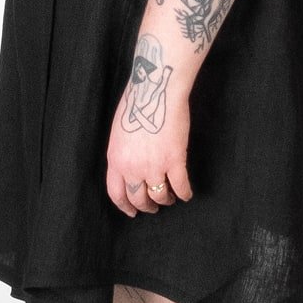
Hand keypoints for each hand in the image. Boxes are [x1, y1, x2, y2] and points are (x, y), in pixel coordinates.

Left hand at [105, 54, 194, 216]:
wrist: (155, 91)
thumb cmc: (136, 104)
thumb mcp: (119, 133)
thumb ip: (122, 153)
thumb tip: (129, 165)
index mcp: (116, 159)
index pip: (116, 193)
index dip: (125, 206)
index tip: (132, 211)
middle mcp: (132, 167)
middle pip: (138, 198)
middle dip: (146, 206)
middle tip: (153, 207)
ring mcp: (154, 166)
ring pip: (160, 196)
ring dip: (165, 200)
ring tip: (170, 198)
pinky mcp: (174, 161)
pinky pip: (180, 186)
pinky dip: (184, 193)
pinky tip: (186, 194)